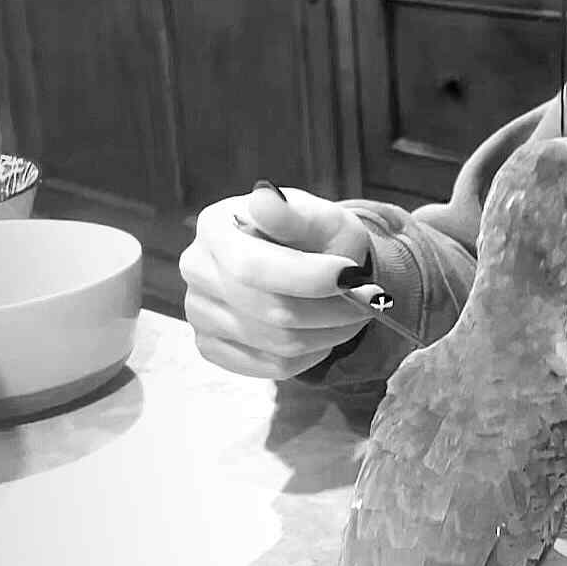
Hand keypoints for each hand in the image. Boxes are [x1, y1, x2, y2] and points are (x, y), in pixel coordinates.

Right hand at [180, 182, 384, 378]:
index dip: (310, 278)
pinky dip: (311, 355)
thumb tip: (265, 198)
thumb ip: (295, 214)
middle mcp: (197, 269)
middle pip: (270, 310)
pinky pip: (271, 366)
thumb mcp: (318, 217)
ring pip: (277, 343)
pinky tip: (323, 331)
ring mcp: (199, 312)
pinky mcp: (211, 347)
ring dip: (330, 333)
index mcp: (214, 227)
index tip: (354, 276)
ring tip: (354, 313)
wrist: (311, 268)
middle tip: (369, 300)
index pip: (253, 267)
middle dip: (332, 309)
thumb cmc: (314, 239)